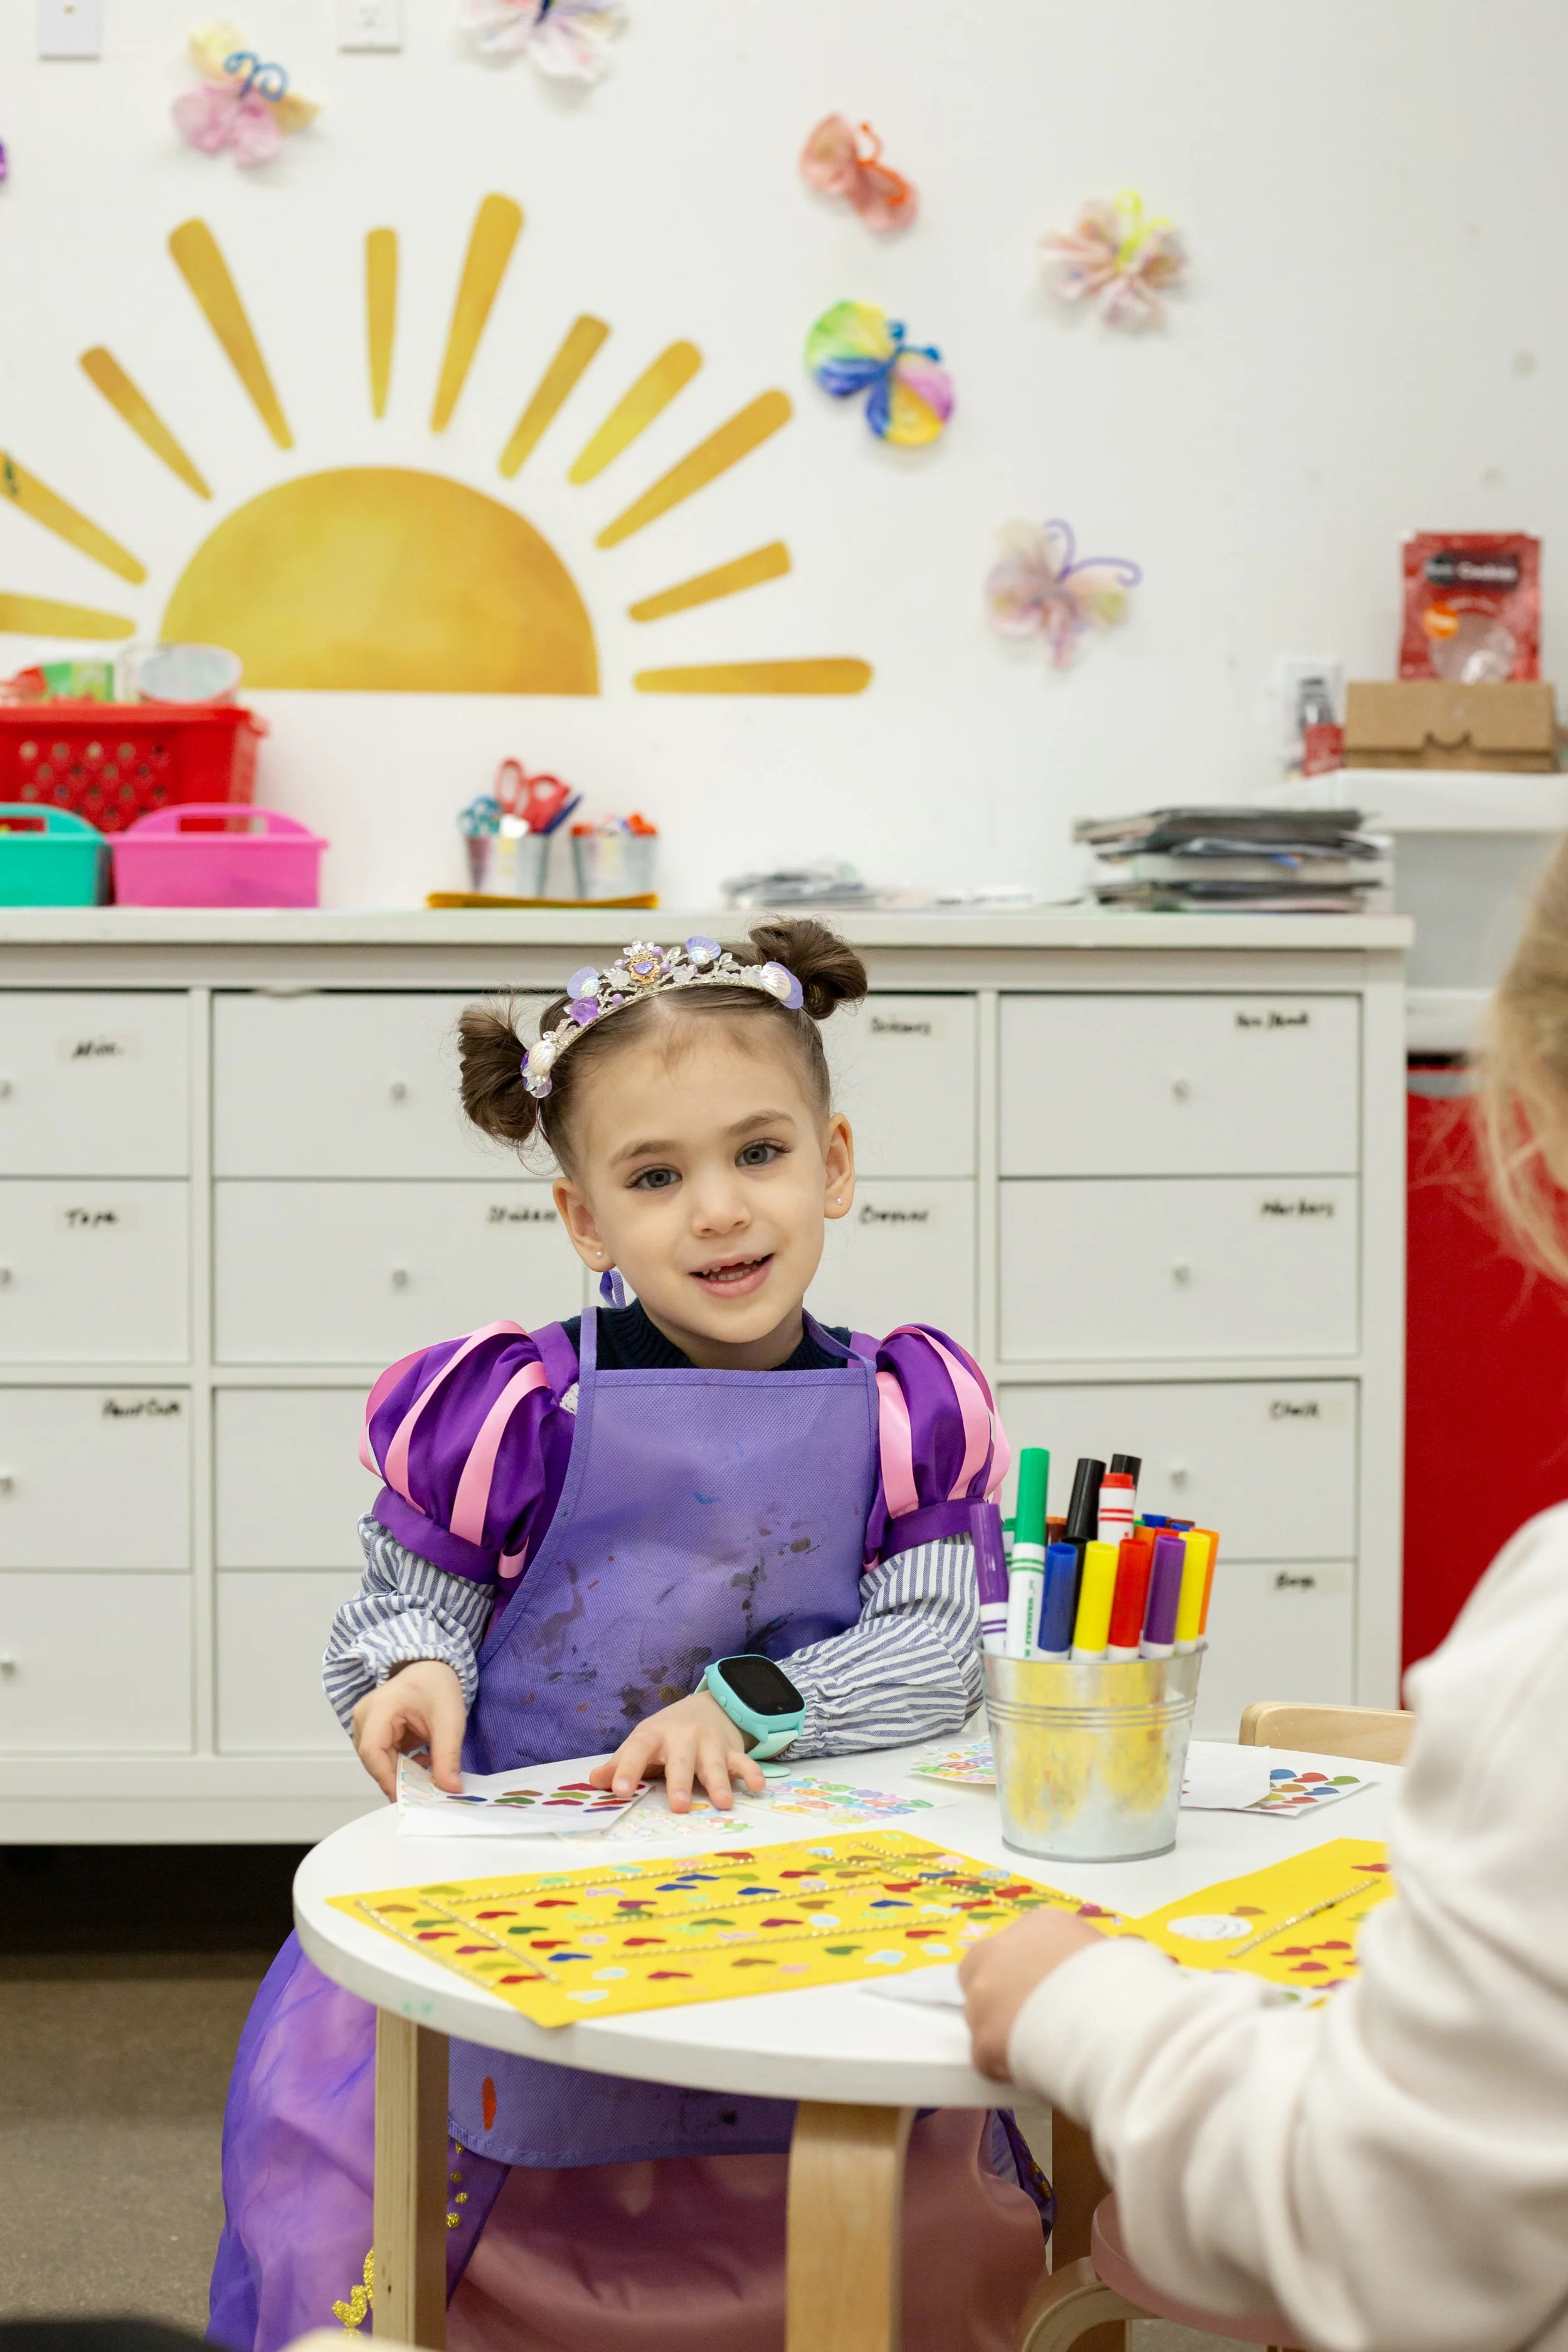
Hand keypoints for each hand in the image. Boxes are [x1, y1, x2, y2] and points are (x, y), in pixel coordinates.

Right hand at [351, 1660, 465, 1799]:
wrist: (432, 1667)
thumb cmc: (438, 1687)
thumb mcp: (449, 1721)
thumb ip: (447, 1756)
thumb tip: (451, 1789)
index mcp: (379, 1708)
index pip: (372, 1751)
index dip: (388, 1779)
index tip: (410, 1798)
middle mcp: (364, 1717)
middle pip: (374, 1760)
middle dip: (399, 1779)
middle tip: (425, 1793)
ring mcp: (365, 1724)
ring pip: (378, 1761)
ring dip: (402, 1773)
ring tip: (428, 1777)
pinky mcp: (373, 1731)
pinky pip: (383, 1757)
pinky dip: (401, 1765)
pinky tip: (422, 1765)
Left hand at [588, 1690, 766, 1813]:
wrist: (708, 1705)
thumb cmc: (666, 1734)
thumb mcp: (642, 1742)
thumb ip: (620, 1763)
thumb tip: (592, 1782)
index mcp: (654, 1736)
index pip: (637, 1750)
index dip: (626, 1769)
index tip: (618, 1791)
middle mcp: (682, 1737)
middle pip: (680, 1761)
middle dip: (680, 1782)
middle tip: (679, 1807)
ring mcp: (709, 1743)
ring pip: (713, 1763)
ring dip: (719, 1782)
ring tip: (723, 1803)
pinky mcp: (731, 1749)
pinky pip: (743, 1761)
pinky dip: (751, 1772)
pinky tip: (757, 1786)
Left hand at [960, 1909, 1106, 2080]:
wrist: (1115, 2020)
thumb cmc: (1125, 1982)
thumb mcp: (1111, 1954)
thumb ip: (1086, 1960)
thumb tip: (1095, 1976)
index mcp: (1038, 1925)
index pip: (1018, 1946)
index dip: (1029, 1975)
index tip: (1047, 1996)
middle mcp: (1000, 1950)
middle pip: (983, 1972)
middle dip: (999, 1997)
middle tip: (1030, 2023)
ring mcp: (984, 1993)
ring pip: (981, 2017)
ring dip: (1002, 2033)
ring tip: (1038, 2052)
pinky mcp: (982, 2038)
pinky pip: (987, 2058)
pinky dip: (1006, 2068)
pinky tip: (1035, 2072)